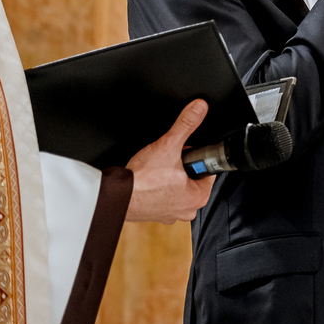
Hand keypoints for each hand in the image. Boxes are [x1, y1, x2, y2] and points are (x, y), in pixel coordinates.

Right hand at [125, 100, 215, 223]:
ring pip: (178, 186)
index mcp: (199, 197)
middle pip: (193, 177)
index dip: (194, 157)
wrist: (115, 195)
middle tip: (167, 162)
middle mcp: (188, 210)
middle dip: (181, 166)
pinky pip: (163, 195)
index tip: (182, 154)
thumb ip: (186, 124)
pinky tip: (149, 180)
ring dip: (169, 176)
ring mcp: (171, 215)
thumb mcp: (168, 145)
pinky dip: (158, 187)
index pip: (207, 170)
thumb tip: (199, 108)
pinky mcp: (155, 214)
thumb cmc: (141, 180)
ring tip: (156, 171)